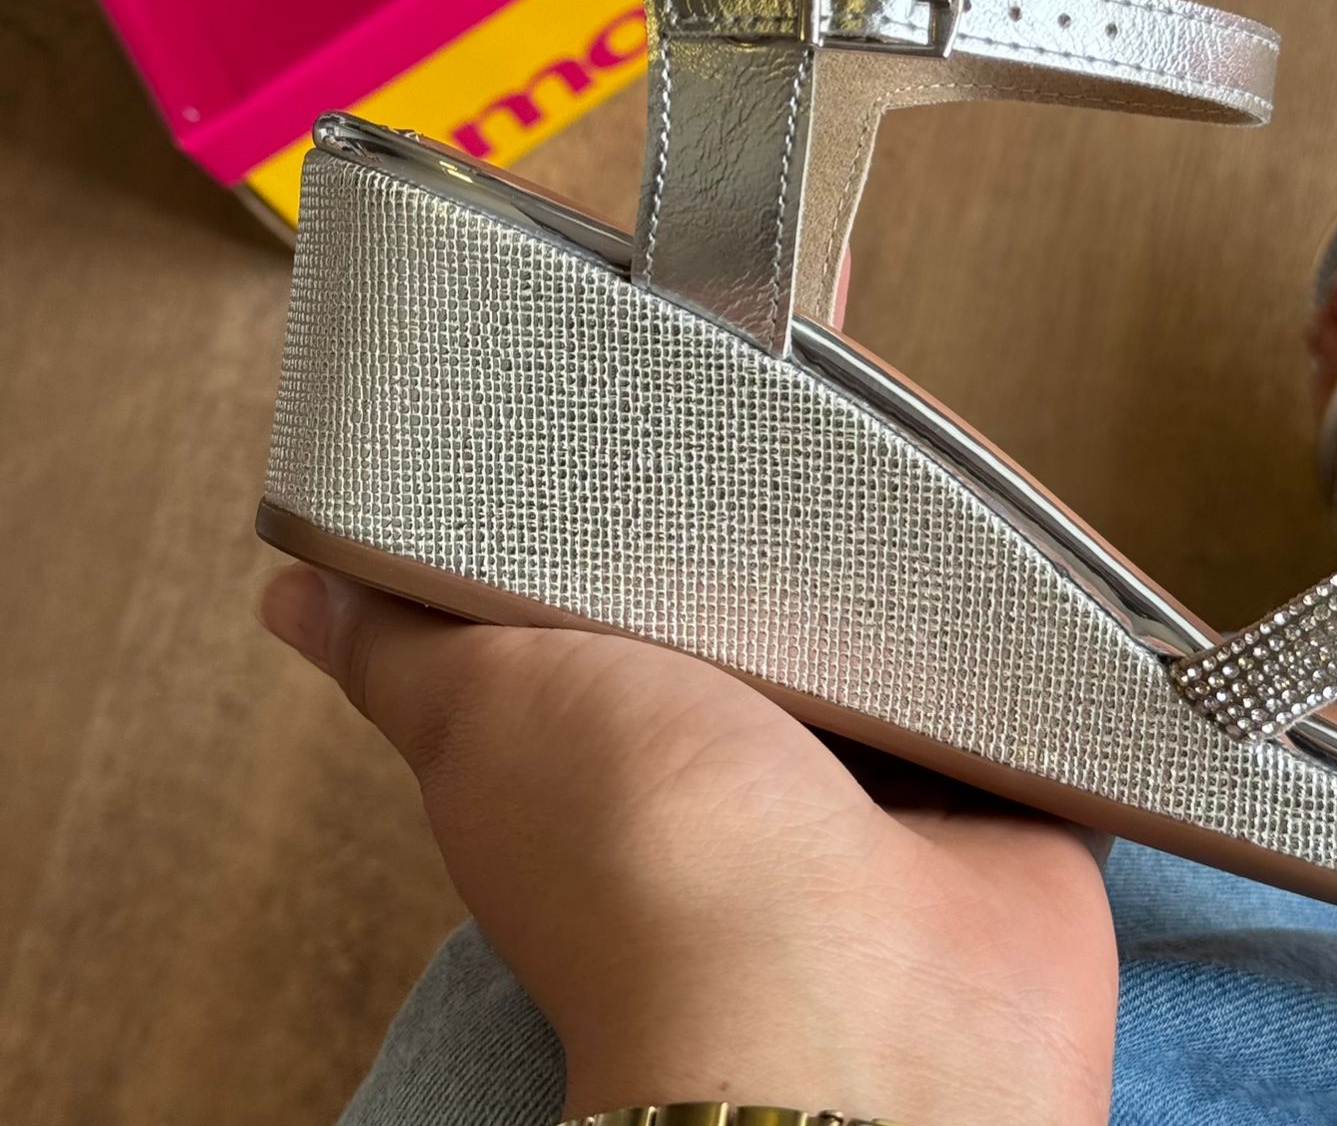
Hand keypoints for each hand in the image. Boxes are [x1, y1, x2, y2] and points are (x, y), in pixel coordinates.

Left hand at [259, 253, 1116, 1123]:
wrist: (852, 999)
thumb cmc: (648, 862)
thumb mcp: (489, 708)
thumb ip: (408, 636)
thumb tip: (296, 597)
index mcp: (631, 712)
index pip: (635, 550)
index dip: (646, 459)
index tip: (662, 361)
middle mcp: (756, 736)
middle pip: (777, 565)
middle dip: (792, 474)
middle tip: (807, 363)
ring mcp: (885, 756)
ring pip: (898, 603)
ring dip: (909, 530)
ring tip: (915, 418)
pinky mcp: (999, 767)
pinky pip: (1013, 657)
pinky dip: (1016, 606)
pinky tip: (1016, 526)